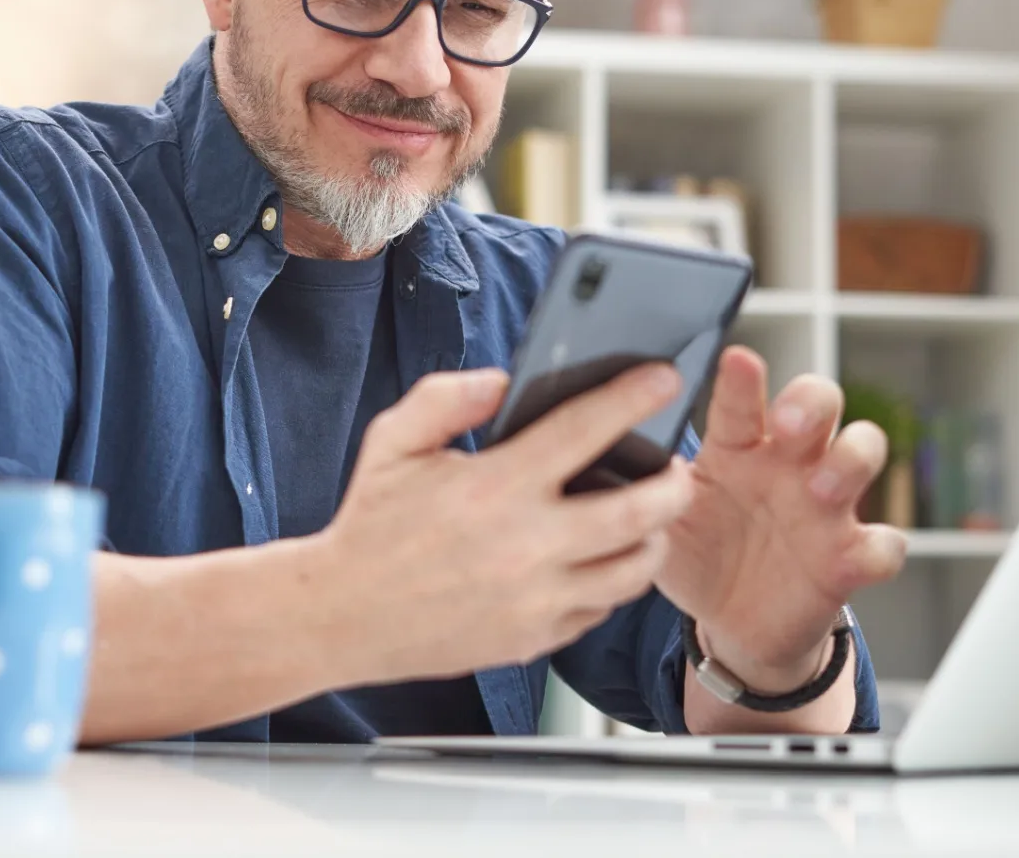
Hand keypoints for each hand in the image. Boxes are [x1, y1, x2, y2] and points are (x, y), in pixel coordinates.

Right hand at [314, 363, 695, 685]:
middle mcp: (525, 545)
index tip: (661, 379)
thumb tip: (502, 381)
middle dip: (673, 483)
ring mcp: (535, 598)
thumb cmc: (369, 524)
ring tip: (649, 516)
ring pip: (633, 569)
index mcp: (494, 487)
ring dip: (653, 537)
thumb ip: (445, 399)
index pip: (584, 432)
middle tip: (676, 466)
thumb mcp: (393, 443)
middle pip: (639, 512)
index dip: (631, 398)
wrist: (342, 614)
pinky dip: (612, 581)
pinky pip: (599, 608)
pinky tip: (601, 559)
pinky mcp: (534, 638)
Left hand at [655, 346, 907, 690]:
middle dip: (811, 401)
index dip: (742, 381)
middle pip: (819, 403)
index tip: (737, 359)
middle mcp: (786, 464)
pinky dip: (881, 546)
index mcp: (736, 449)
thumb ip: (647, 489)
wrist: (730, 623)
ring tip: (821, 487)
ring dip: (850, 461)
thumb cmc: (696, 554)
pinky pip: (886, 543)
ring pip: (861, 452)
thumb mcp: (662, 522)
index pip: (740, 402)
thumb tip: (620, 454)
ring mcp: (825, 507)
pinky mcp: (850, 557)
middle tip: (787, 422)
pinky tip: (859, 553)